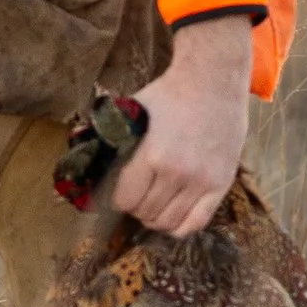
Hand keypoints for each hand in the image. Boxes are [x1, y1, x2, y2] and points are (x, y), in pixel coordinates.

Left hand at [107, 14, 253, 234]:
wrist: (213, 81)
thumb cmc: (169, 94)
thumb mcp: (132, 113)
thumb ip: (113, 141)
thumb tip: (86, 164)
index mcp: (151, 155)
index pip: (125, 200)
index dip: (116, 199)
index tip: (115, 193)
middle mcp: (177, 173)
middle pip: (146, 213)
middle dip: (134, 207)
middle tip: (134, 196)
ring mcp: (202, 181)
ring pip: (169, 223)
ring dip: (155, 218)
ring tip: (152, 204)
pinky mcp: (221, 184)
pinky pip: (197, 223)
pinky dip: (180, 226)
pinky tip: (172, 215)